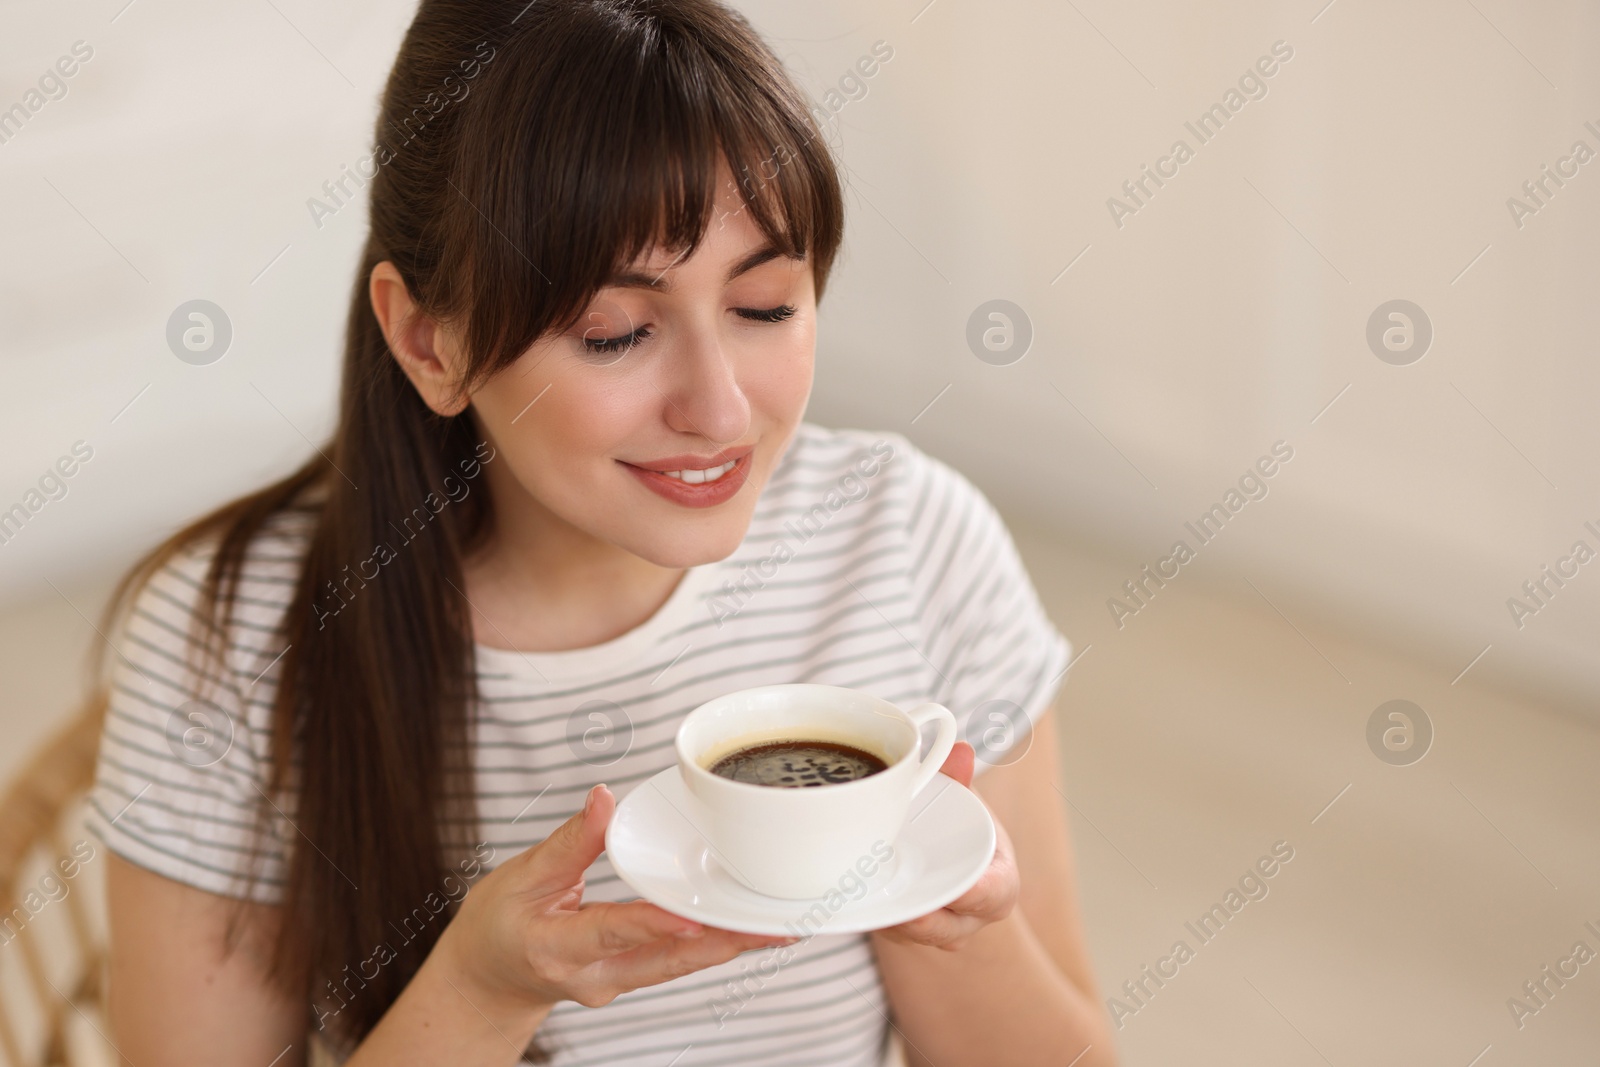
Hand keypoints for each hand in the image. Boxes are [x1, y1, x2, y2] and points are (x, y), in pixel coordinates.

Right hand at [435, 784, 793, 1011]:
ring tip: (777, 929)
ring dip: (729, 947)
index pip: (611, 932)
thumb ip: (569, 842)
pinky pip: (677, 963)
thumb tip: (604, 798)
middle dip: (721, 944)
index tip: (692, 917)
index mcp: (556, 948)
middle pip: (666, 960)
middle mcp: (593, 977)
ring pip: (680, 966)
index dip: (652, 924)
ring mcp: (615, 984)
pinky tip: (747, 931)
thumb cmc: (499, 925)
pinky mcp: (631, 978)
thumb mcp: (521, 876)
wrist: (488, 979)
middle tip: (770, 927)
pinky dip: (712, 945)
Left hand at [870, 741, 1018, 951]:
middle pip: (944, 926)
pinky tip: (845, 894)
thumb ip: (959, 779)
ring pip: (909, 932)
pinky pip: (885, 929)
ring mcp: (934, 931)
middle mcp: (967, 918)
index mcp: (998, 885)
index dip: (975, 895)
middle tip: (890, 896)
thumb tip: (959, 751)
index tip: (956, 889)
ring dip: (884, 915)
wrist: (950, 860)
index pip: (992, 894)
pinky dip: (868, 913)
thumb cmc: (962, 830)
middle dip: (917, 916)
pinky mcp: (903, 933)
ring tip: (858, 893)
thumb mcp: (965, 802)